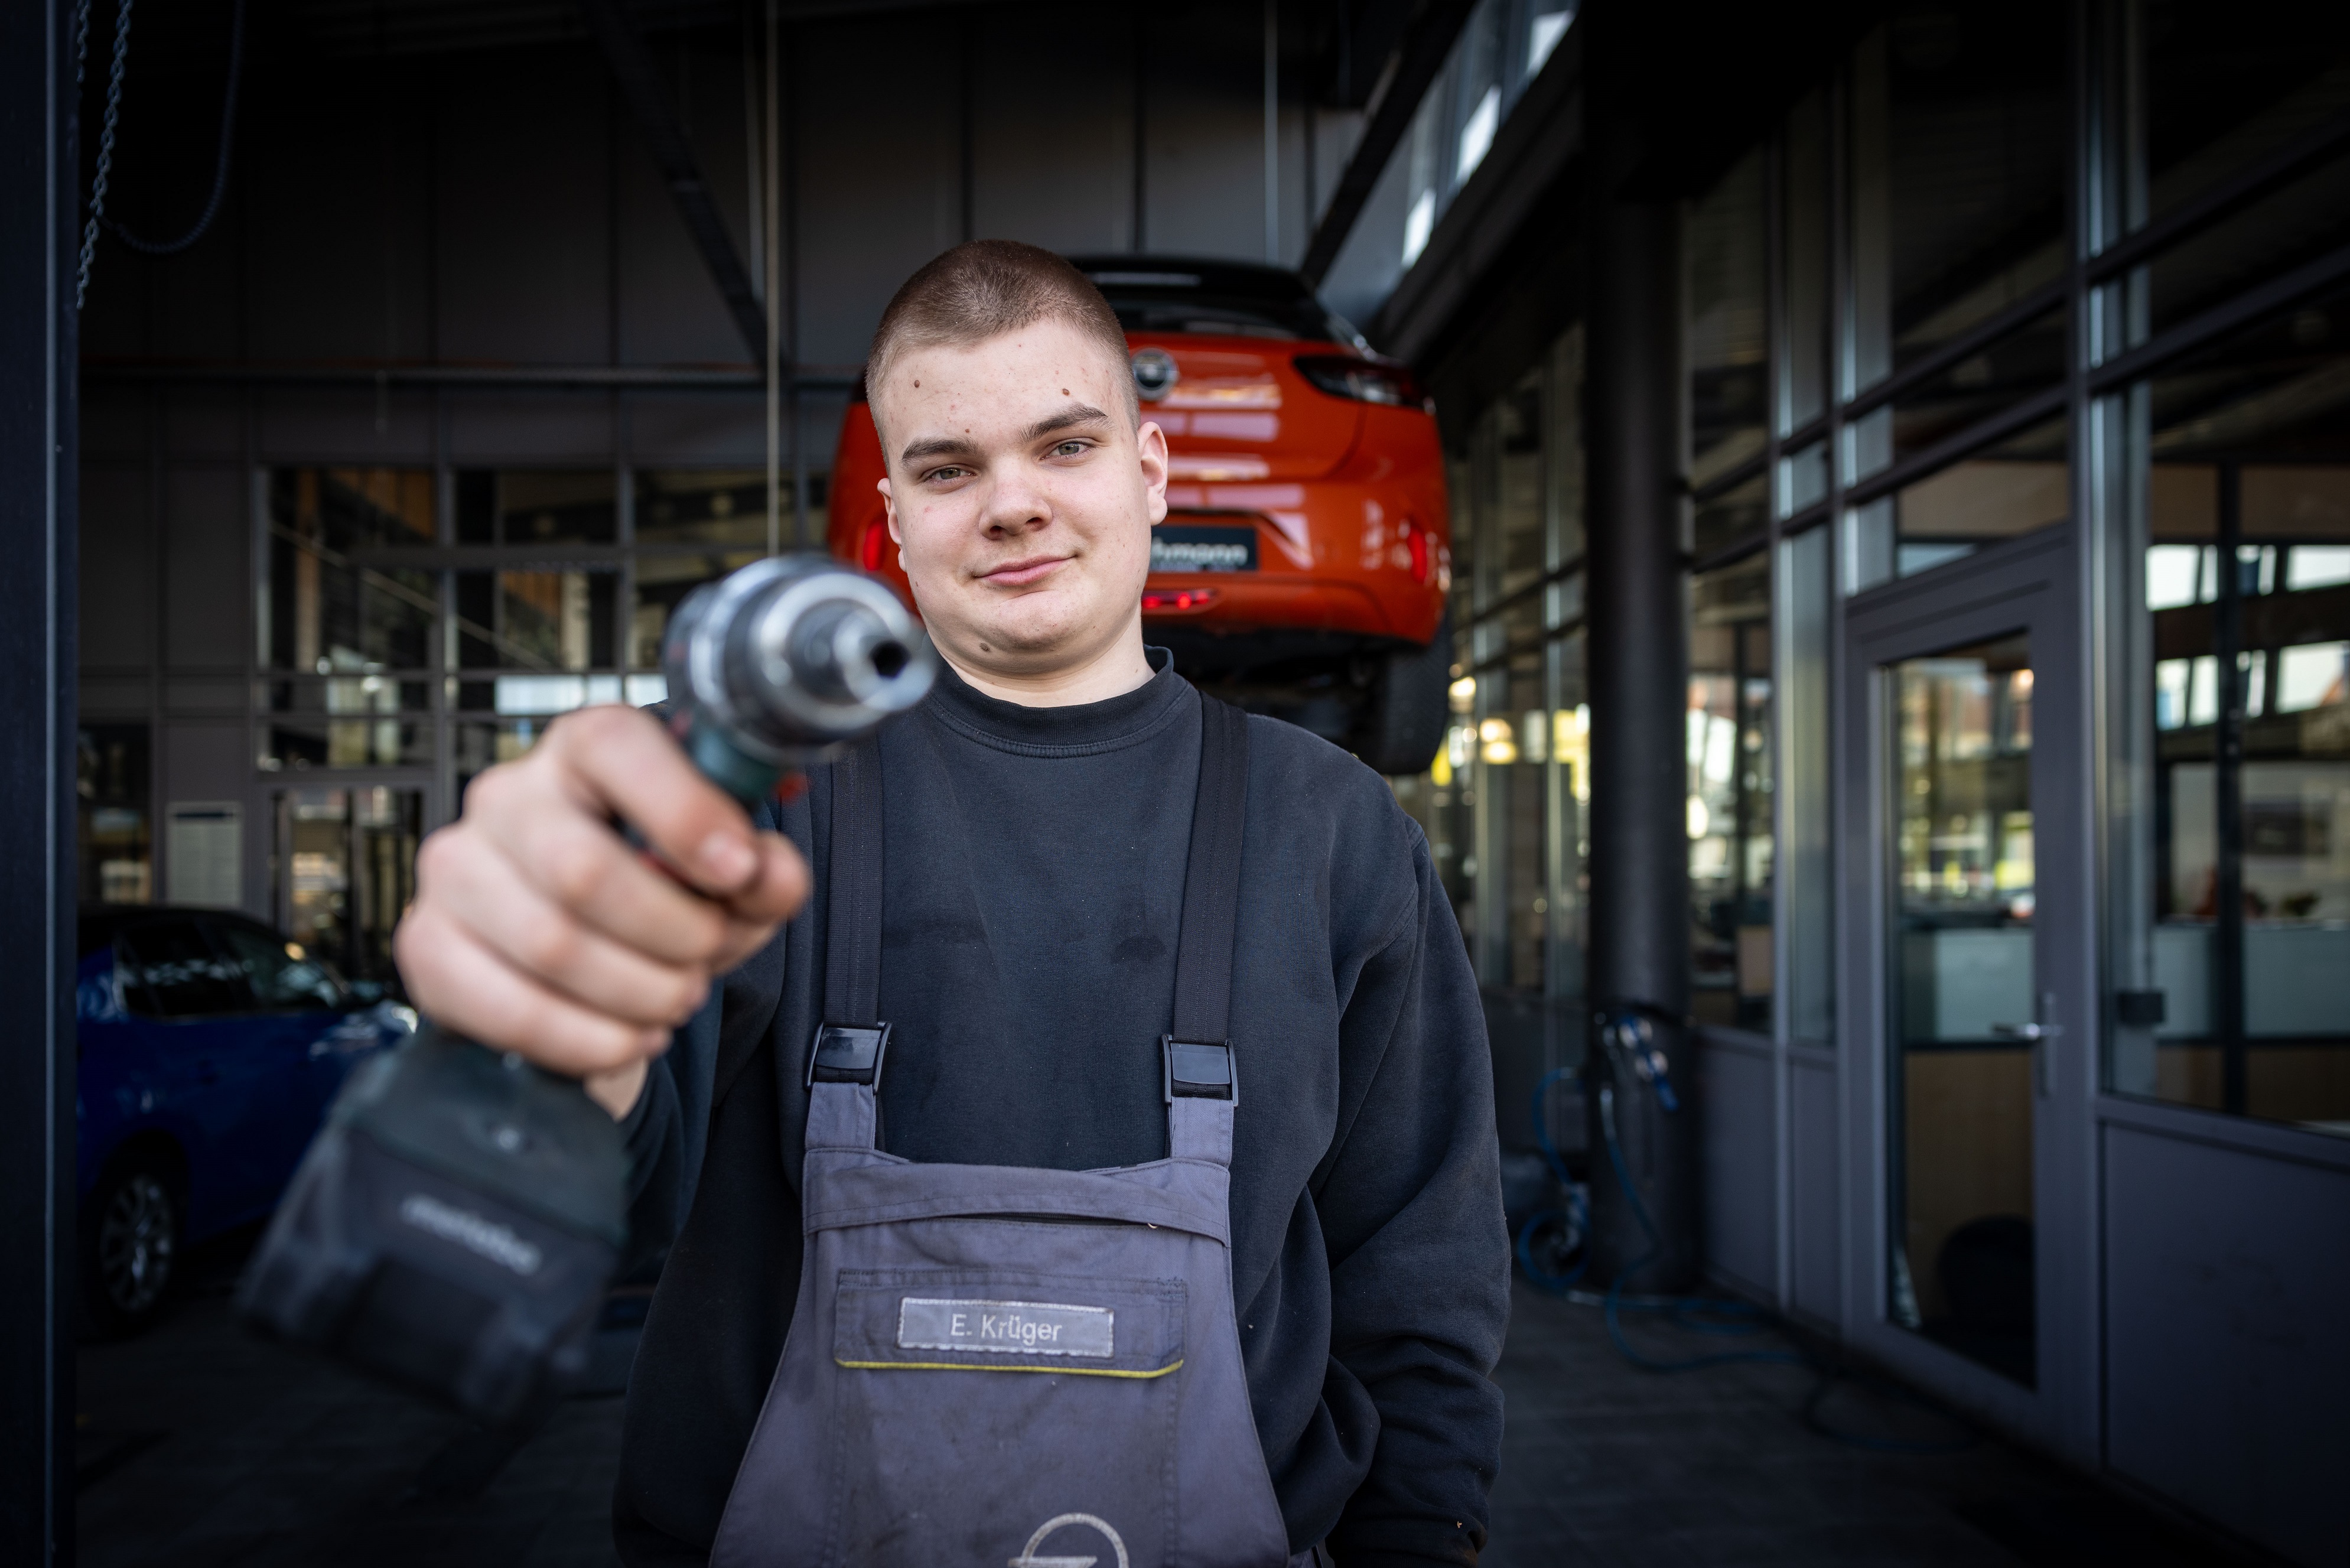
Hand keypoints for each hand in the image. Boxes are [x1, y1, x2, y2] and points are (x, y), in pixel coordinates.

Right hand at [393, 705, 808, 1100]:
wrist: (576, 970)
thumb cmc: (657, 902)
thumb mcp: (729, 884)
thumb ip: (761, 873)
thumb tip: (769, 873)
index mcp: (584, 751)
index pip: (617, 746)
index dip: (684, 811)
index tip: (738, 869)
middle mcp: (507, 796)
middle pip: (584, 869)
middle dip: (670, 933)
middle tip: (706, 958)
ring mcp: (455, 869)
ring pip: (551, 945)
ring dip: (638, 993)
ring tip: (673, 1001)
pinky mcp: (427, 944)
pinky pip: (509, 1007)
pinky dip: (587, 1039)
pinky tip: (626, 1037)